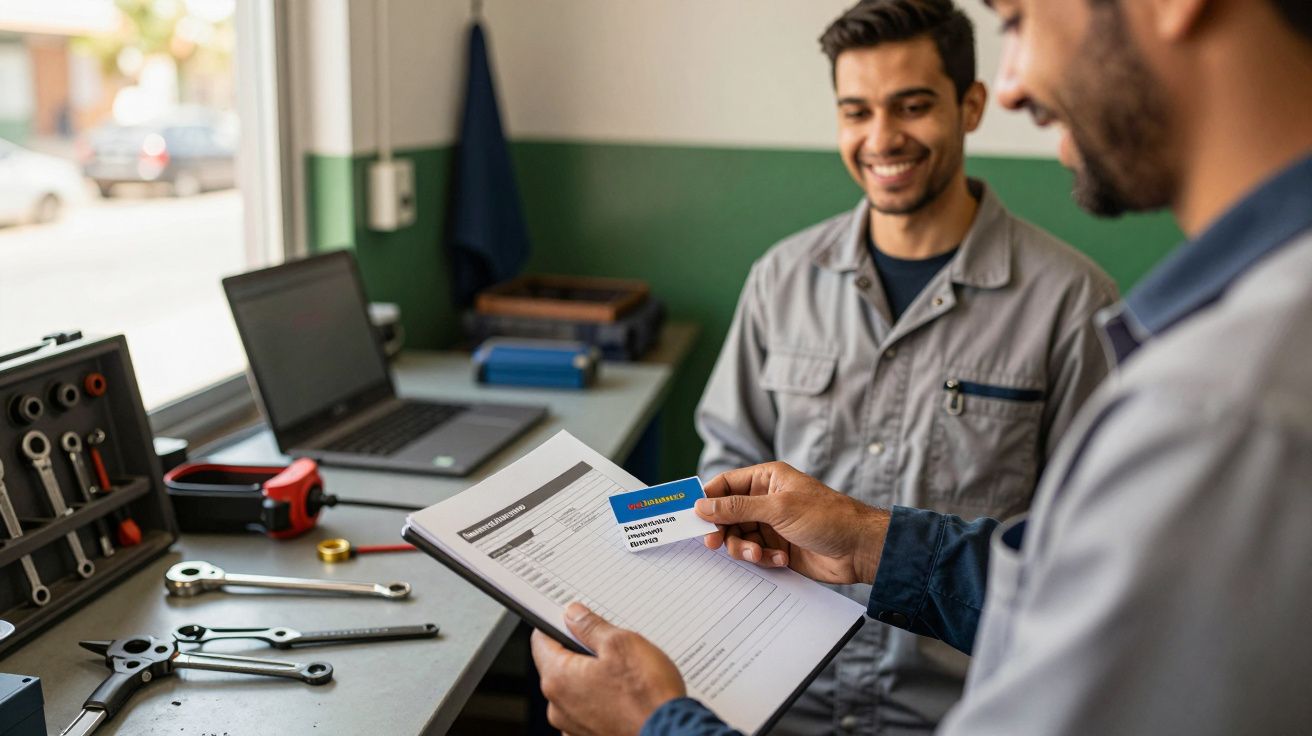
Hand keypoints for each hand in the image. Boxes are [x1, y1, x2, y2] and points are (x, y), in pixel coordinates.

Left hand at [531, 603, 686, 735]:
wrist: (671, 734)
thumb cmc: (648, 695)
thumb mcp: (622, 644)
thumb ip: (591, 627)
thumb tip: (573, 615)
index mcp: (559, 679)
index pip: (541, 641)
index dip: (558, 625)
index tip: (574, 619)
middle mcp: (558, 707)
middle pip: (560, 667)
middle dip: (581, 653)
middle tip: (611, 647)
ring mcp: (573, 727)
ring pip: (576, 690)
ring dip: (593, 679)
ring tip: (625, 676)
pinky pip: (588, 711)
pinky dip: (602, 701)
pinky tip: (625, 697)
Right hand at [698, 462, 888, 584]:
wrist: (860, 549)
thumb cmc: (827, 517)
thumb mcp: (778, 508)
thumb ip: (737, 508)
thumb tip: (703, 505)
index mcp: (766, 479)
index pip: (725, 485)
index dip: (708, 500)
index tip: (693, 516)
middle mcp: (766, 500)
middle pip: (727, 515)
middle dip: (723, 530)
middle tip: (715, 543)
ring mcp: (772, 525)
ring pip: (739, 538)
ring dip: (744, 549)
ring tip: (759, 555)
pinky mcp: (778, 548)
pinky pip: (755, 554)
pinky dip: (763, 559)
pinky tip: (780, 560)